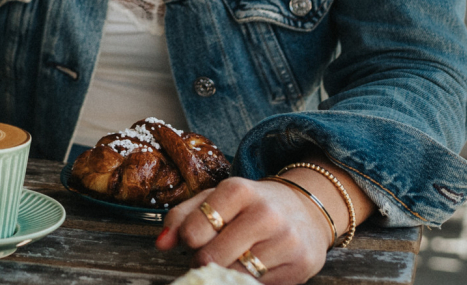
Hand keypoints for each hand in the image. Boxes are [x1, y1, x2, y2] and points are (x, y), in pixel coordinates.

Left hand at [156, 177, 332, 283]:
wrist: (305, 209)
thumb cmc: (251, 204)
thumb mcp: (215, 197)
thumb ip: (182, 216)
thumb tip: (161, 243)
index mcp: (238, 190)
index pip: (195, 231)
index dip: (187, 240)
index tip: (193, 238)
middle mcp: (265, 214)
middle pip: (212, 257)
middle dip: (203, 260)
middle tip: (209, 253)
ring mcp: (286, 242)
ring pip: (235, 275)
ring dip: (224, 273)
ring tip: (229, 259)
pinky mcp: (300, 267)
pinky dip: (247, 281)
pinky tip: (252, 266)